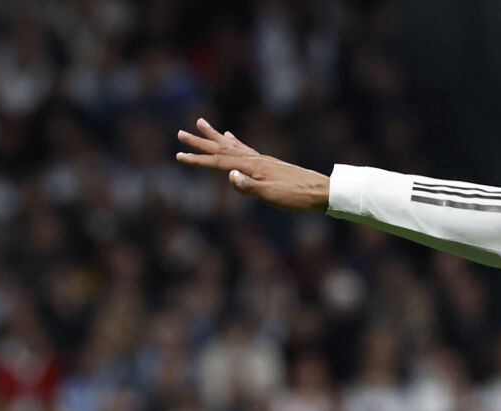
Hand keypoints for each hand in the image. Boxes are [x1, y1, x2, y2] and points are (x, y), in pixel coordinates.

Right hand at [174, 117, 329, 211]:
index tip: (178, 156)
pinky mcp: (269, 162)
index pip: (218, 163)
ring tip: (201, 124)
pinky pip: (245, 148)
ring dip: (214, 136)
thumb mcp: (271, 196)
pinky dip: (234, 142)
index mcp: (252, 166)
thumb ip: (249, 187)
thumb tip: (229, 175)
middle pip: (221, 149)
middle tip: (180, 133)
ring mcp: (262, 159)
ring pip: (232, 145)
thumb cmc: (296, 197)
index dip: (197, 160)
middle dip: (200, 142)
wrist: (322, 192)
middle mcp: (254, 159)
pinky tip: (231, 137)